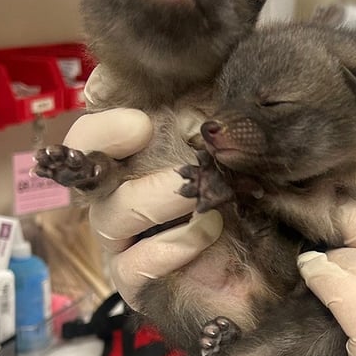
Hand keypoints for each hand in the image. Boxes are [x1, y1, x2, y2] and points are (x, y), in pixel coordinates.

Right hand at [63, 66, 222, 308]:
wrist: (270, 256)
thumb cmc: (241, 188)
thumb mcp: (226, 137)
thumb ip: (201, 102)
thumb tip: (168, 73)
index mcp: (130, 159)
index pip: (88, 138)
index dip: (103, 129)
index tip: (141, 124)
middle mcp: (115, 197)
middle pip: (86, 173)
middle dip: (124, 159)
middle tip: (182, 163)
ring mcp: (122, 241)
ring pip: (112, 215)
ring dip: (160, 200)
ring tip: (202, 197)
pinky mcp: (136, 281)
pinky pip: (134, 265)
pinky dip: (173, 246)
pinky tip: (208, 232)